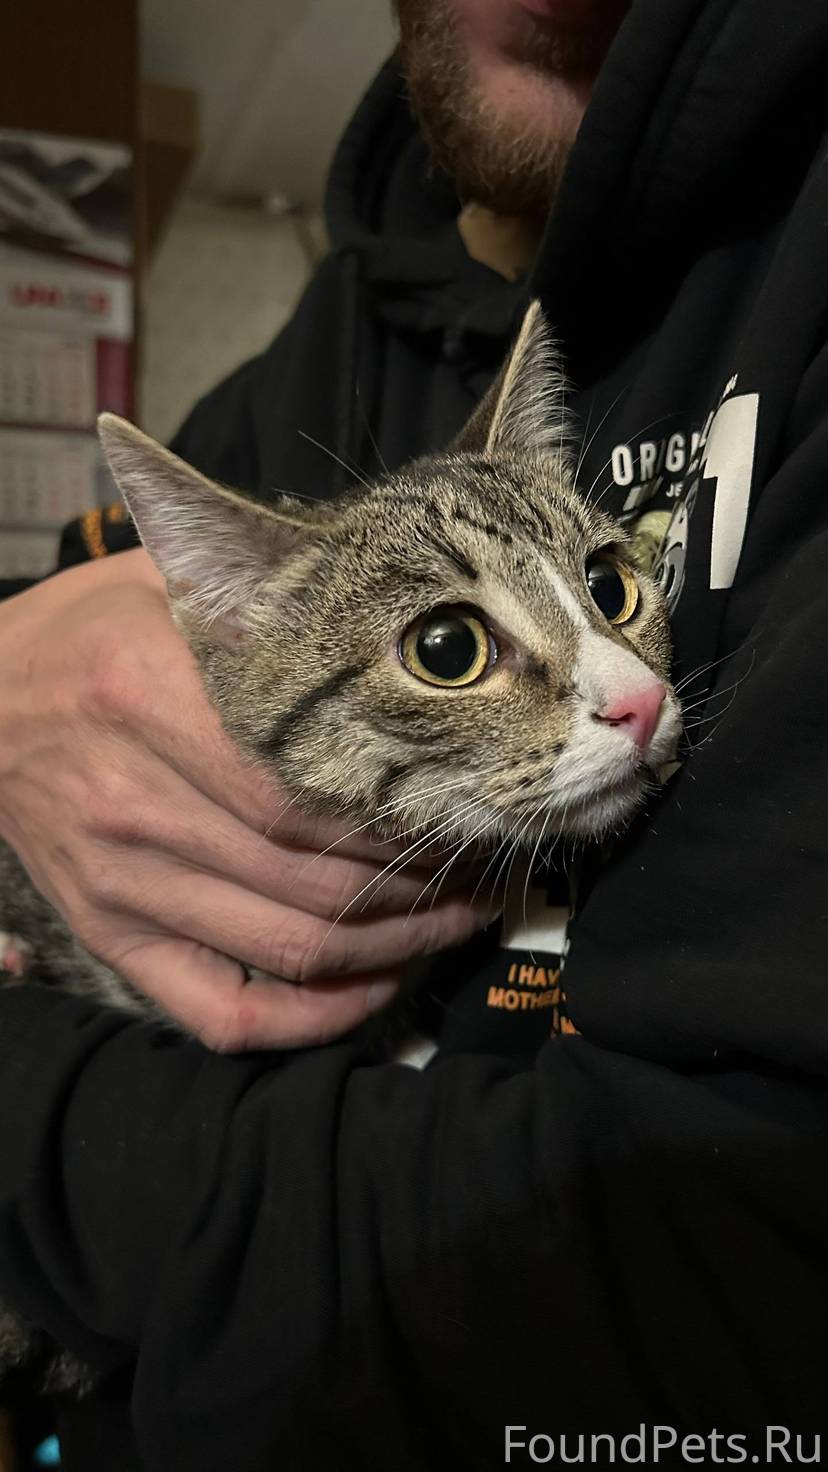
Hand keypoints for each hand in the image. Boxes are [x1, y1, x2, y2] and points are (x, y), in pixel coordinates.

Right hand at [0, 551, 494, 1048]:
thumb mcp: (157, 582)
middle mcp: (131, 802)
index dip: (397, 820)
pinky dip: (312, 1019)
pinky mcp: (111, 937)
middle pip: (312, 876)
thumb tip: (385, 601)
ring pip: (290, 946)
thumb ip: (256, 592)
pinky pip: (224, 1012)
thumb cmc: (86, 634)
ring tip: (456, 921)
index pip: (301, 791)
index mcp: (146, 698)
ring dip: (393, 946)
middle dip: (420, 888)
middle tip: (483, 872)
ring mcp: (119, 884)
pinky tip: (373, 986)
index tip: (465, 813)